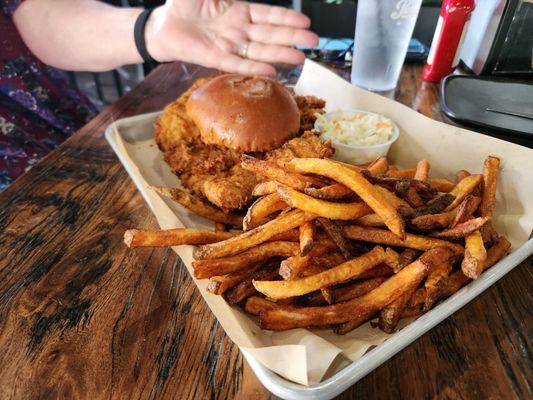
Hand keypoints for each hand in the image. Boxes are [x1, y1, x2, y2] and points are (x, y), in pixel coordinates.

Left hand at [146, 0, 317, 75]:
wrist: (163, 24)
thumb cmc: (184, 4)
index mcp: (240, 11)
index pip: (269, 15)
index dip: (287, 18)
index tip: (306, 22)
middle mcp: (239, 30)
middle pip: (270, 34)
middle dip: (292, 37)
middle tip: (313, 41)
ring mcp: (230, 45)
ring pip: (260, 51)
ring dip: (280, 55)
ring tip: (301, 59)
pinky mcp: (217, 59)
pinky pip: (238, 64)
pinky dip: (254, 68)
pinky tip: (271, 72)